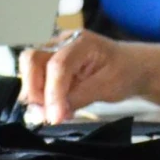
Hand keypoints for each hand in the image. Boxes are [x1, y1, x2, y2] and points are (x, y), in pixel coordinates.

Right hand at [19, 31, 141, 122]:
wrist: (131, 67)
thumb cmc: (123, 72)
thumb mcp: (107, 88)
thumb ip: (78, 98)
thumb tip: (53, 113)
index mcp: (82, 42)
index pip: (58, 66)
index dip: (53, 93)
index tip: (55, 117)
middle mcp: (63, 42)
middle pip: (32, 59)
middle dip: (34, 89)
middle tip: (46, 114)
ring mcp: (54, 51)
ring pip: (28, 68)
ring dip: (34, 93)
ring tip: (51, 112)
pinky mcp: (49, 64)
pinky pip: (34, 78)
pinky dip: (39, 95)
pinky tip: (53, 107)